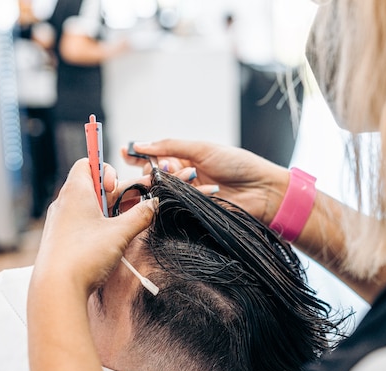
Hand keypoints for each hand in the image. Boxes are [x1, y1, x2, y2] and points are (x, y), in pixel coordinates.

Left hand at [32, 159, 156, 294]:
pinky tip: (113, 237)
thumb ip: (140, 215)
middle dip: (118, 193)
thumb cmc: (84, 256)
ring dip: (111, 210)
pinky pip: (82, 223)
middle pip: (94, 186)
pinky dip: (99, 224)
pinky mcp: (61, 240)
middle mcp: (65, 203)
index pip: (88, 163)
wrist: (56, 289)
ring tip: (130, 220)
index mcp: (76, 191)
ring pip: (89, 206)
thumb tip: (153, 205)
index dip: (107, 169)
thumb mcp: (120, 233)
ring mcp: (61, 222)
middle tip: (139, 202)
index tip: (118, 186)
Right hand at [123, 139, 290, 224]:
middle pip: (152, 175)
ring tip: (187, 177)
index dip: (137, 156)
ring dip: (168, 182)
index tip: (124, 152)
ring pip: (161, 190)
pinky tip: (189, 192)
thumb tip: (140, 144)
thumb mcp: (202, 148)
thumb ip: (170, 146)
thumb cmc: (236, 164)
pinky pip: (174, 205)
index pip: (153, 157)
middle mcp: (182, 177)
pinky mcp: (190, 212)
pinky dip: (179, 197)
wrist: (261, 190)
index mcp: (184, 158)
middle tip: (161, 168)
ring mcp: (185, 195)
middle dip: (152, 170)